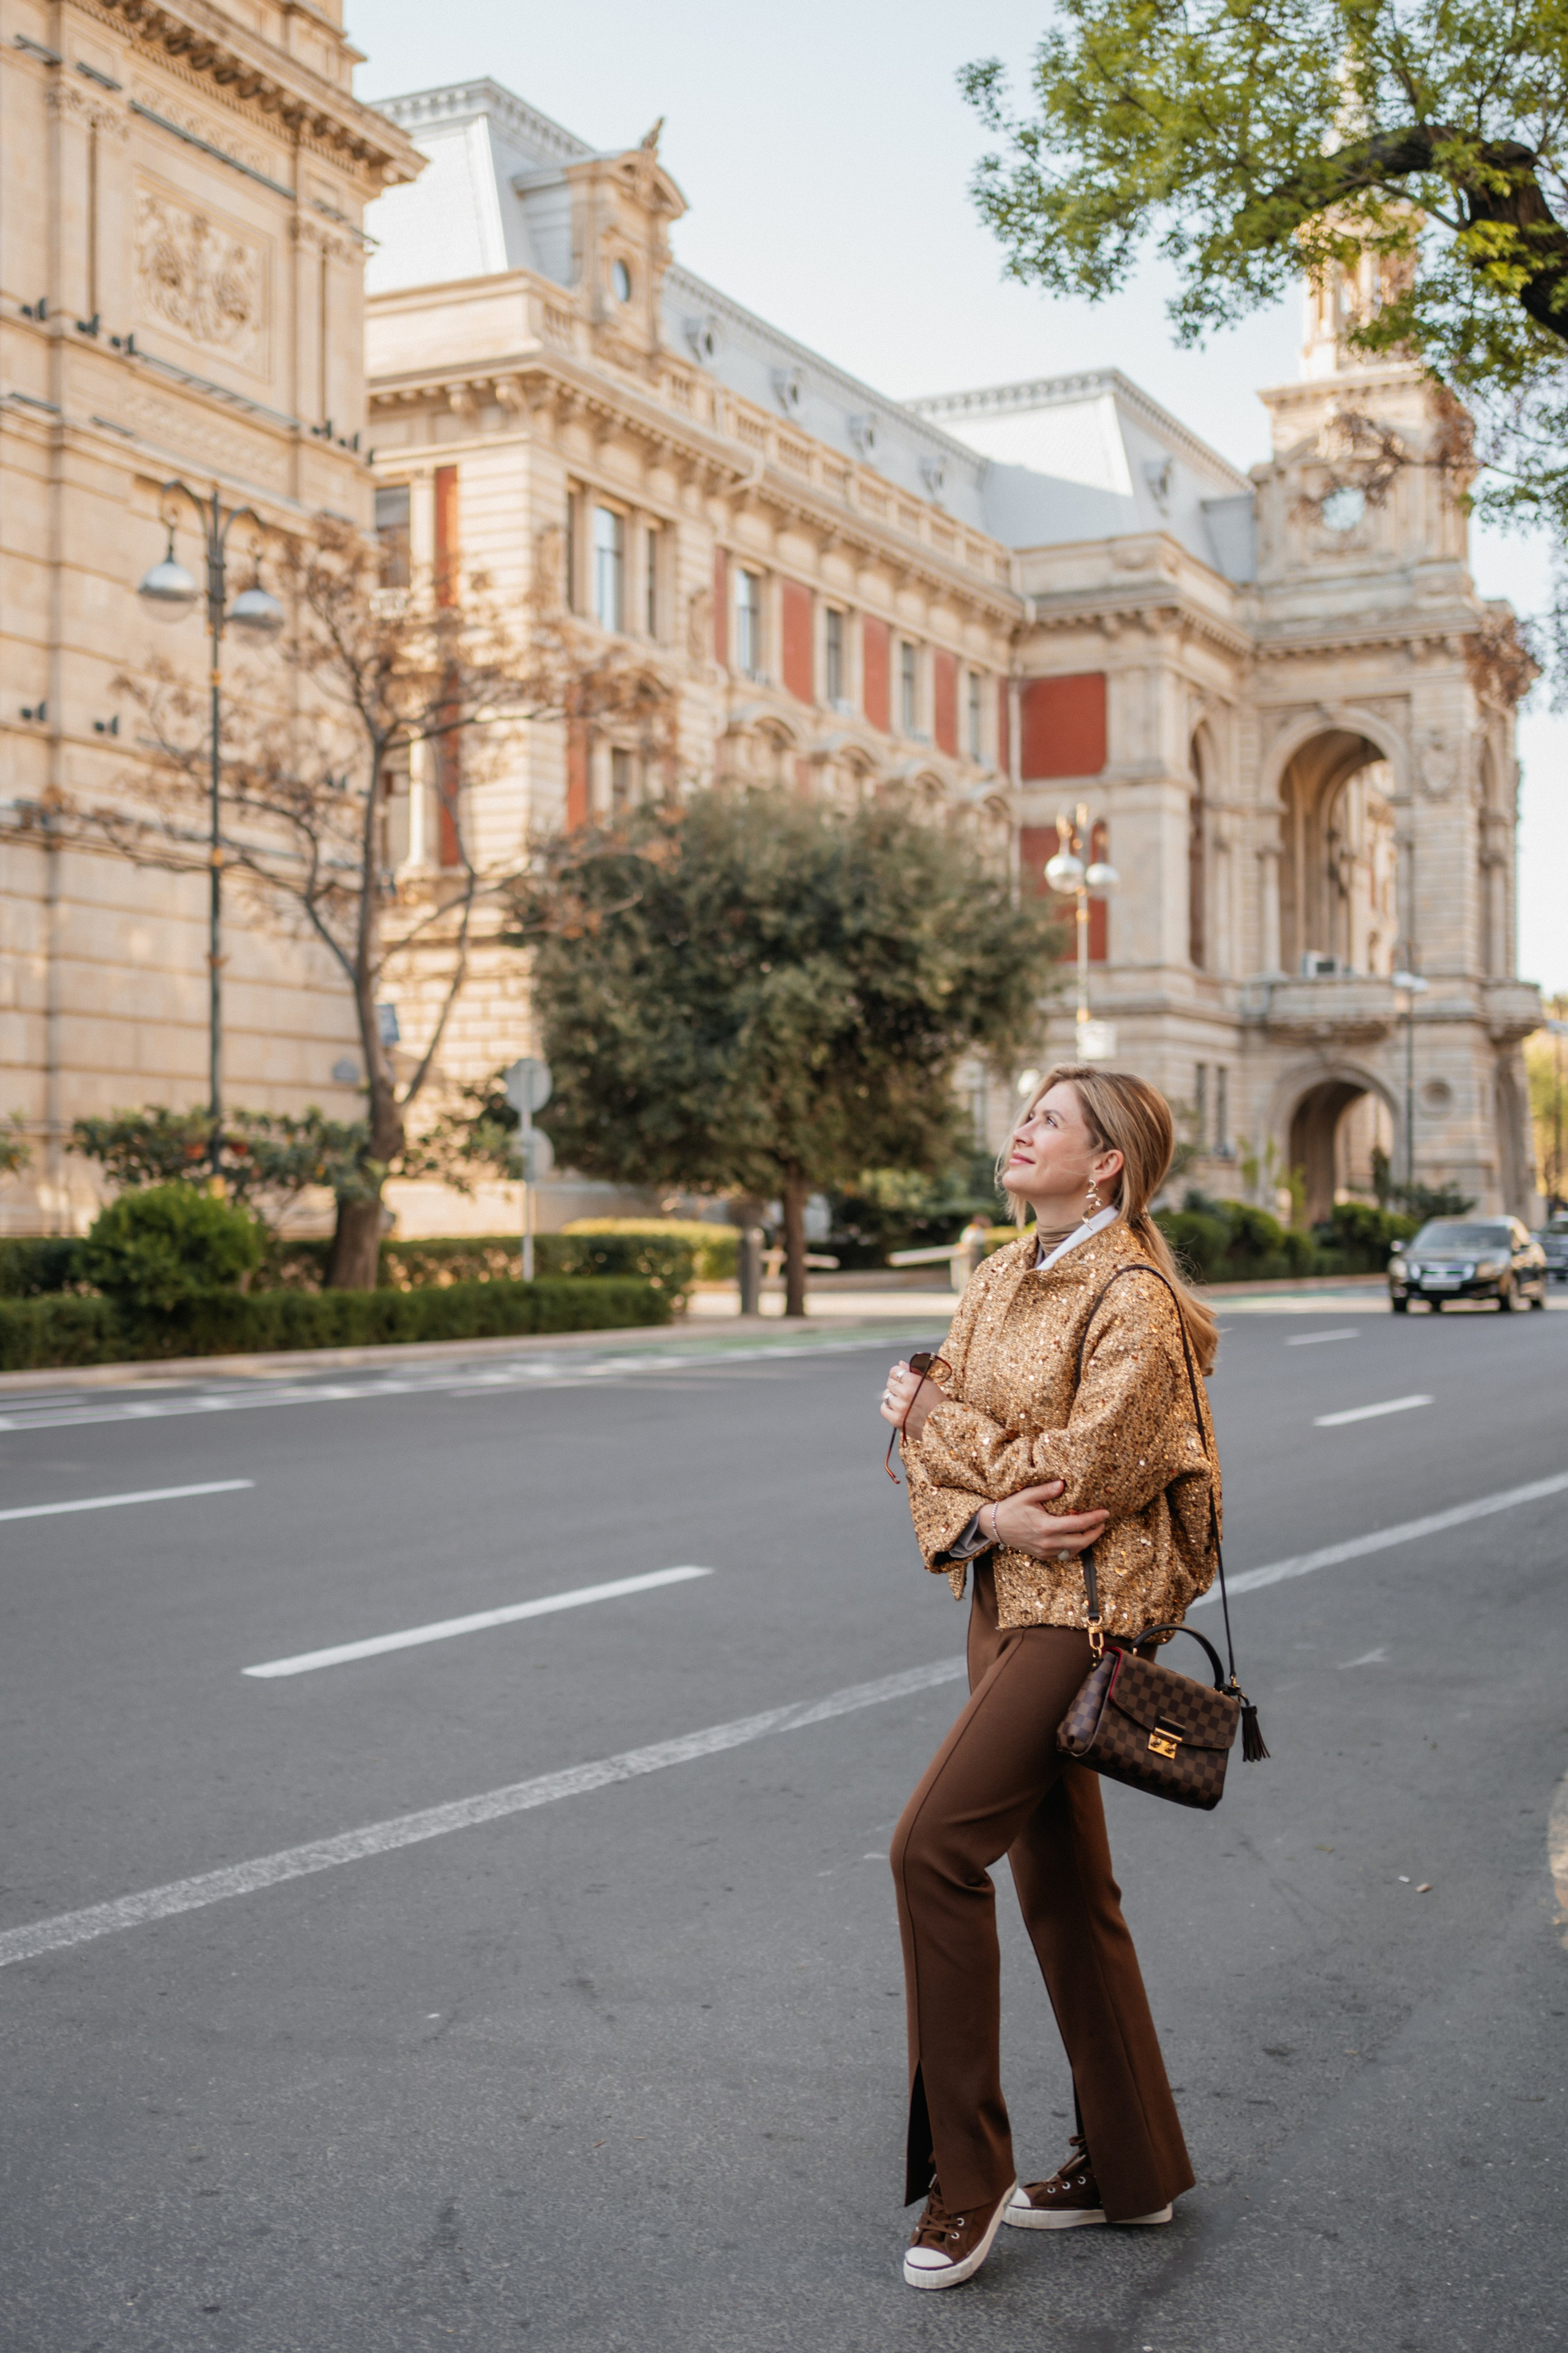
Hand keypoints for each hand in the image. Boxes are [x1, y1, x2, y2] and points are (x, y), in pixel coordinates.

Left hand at [879, 1359, 945, 1444]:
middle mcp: (905, 1393)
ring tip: (902, 1400)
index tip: (900, 1377)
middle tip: (904, 1390)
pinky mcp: (897, 1420)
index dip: (897, 1373)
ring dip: (892, 1396)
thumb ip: (914, 1372)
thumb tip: (900, 1364)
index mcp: (914, 1381)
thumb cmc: (940, 1403)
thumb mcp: (930, 1384)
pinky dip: (888, 1408)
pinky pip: (884, 1409)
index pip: (895, 1371)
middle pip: (890, 1383)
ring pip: (886, 1395)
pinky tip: (896, 1408)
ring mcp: (900, 1407)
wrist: (945, 1425)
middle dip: (896, 1385)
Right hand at [990, 1482, 1108, 1562]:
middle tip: (1103, 1523)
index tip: (1105, 1513)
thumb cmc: (1011, 1508)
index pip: (1078, 1524)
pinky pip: (1064, 1556)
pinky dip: (1074, 1549)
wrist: (994, 1526)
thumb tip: (1063, 1484)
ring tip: (1093, 1530)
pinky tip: (1077, 1539)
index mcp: (1047, 1526)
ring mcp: (1045, 1551)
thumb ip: (1046, 1490)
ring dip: (1086, 1542)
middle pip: (1081, 1541)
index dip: (1095, 1519)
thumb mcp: (1027, 1495)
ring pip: (1074, 1551)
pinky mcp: (1042, 1556)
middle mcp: (1048, 1542)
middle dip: (1095, 1532)